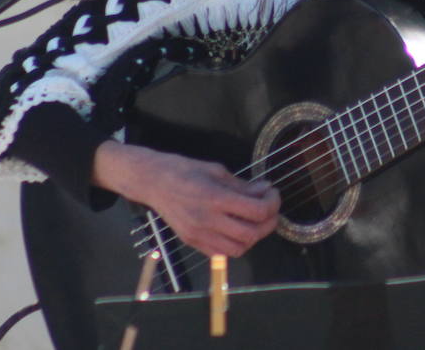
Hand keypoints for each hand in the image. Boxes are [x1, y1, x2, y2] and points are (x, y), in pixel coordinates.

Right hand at [93, 141, 279, 256]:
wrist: (151, 181)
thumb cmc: (183, 169)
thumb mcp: (216, 170)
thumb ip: (242, 185)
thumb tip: (264, 190)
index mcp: (215, 198)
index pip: (255, 210)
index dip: (272, 203)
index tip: (272, 194)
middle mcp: (208, 220)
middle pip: (251, 234)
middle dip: (268, 222)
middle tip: (269, 209)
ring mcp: (198, 235)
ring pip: (238, 249)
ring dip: (253, 237)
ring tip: (254, 221)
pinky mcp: (192, 242)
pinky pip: (221, 254)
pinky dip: (236, 245)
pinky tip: (237, 230)